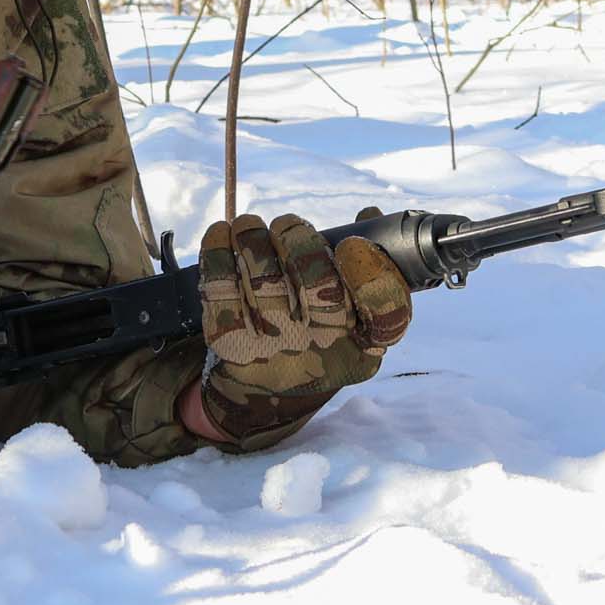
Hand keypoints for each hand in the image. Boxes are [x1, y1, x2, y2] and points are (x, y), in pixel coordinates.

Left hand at [184, 212, 413, 445]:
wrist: (269, 389)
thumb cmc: (320, 336)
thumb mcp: (353, 314)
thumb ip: (365, 265)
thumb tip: (369, 215)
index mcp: (365, 343)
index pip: (387, 316)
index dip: (373, 277)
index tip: (351, 245)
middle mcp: (325, 349)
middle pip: (320, 288)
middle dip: (300, 244)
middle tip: (287, 224)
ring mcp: (277, 349)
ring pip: (266, 283)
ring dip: (255, 242)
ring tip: (250, 225)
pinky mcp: (233, 345)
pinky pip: (221, 293)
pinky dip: (218, 256)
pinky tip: (220, 234)